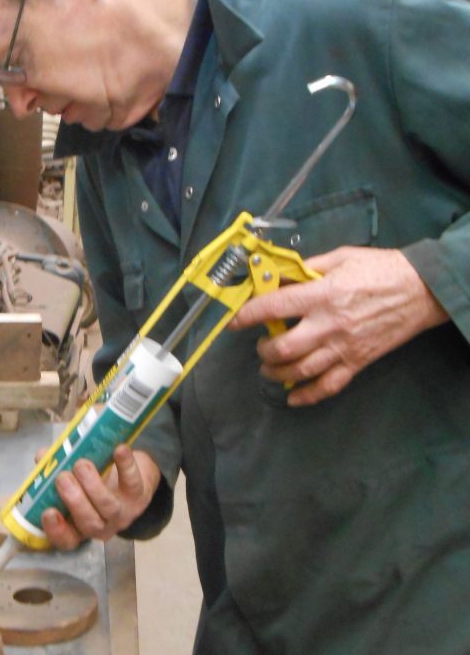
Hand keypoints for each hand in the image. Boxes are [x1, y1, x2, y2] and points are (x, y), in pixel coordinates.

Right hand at [41, 445, 161, 549]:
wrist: (136, 477)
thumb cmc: (97, 479)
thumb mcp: (75, 477)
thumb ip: (55, 468)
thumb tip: (42, 456)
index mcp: (81, 526)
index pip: (67, 539)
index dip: (56, 530)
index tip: (48, 512)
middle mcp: (102, 525)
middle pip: (90, 524)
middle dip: (74, 501)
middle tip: (63, 479)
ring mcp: (123, 512)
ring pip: (109, 507)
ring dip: (94, 486)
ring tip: (81, 465)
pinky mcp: (140, 494)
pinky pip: (132, 482)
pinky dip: (125, 465)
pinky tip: (118, 450)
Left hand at [229, 246, 448, 406]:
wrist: (422, 290)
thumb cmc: (380, 269)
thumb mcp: (341, 257)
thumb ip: (307, 268)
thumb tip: (277, 276)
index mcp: (322, 294)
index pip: (274, 307)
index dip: (247, 315)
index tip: (232, 320)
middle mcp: (329, 325)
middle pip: (283, 348)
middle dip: (263, 351)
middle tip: (260, 345)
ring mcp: (343, 347)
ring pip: (300, 371)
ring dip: (277, 374)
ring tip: (268, 368)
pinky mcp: (357, 362)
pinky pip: (328, 386)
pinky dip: (307, 396)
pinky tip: (293, 398)